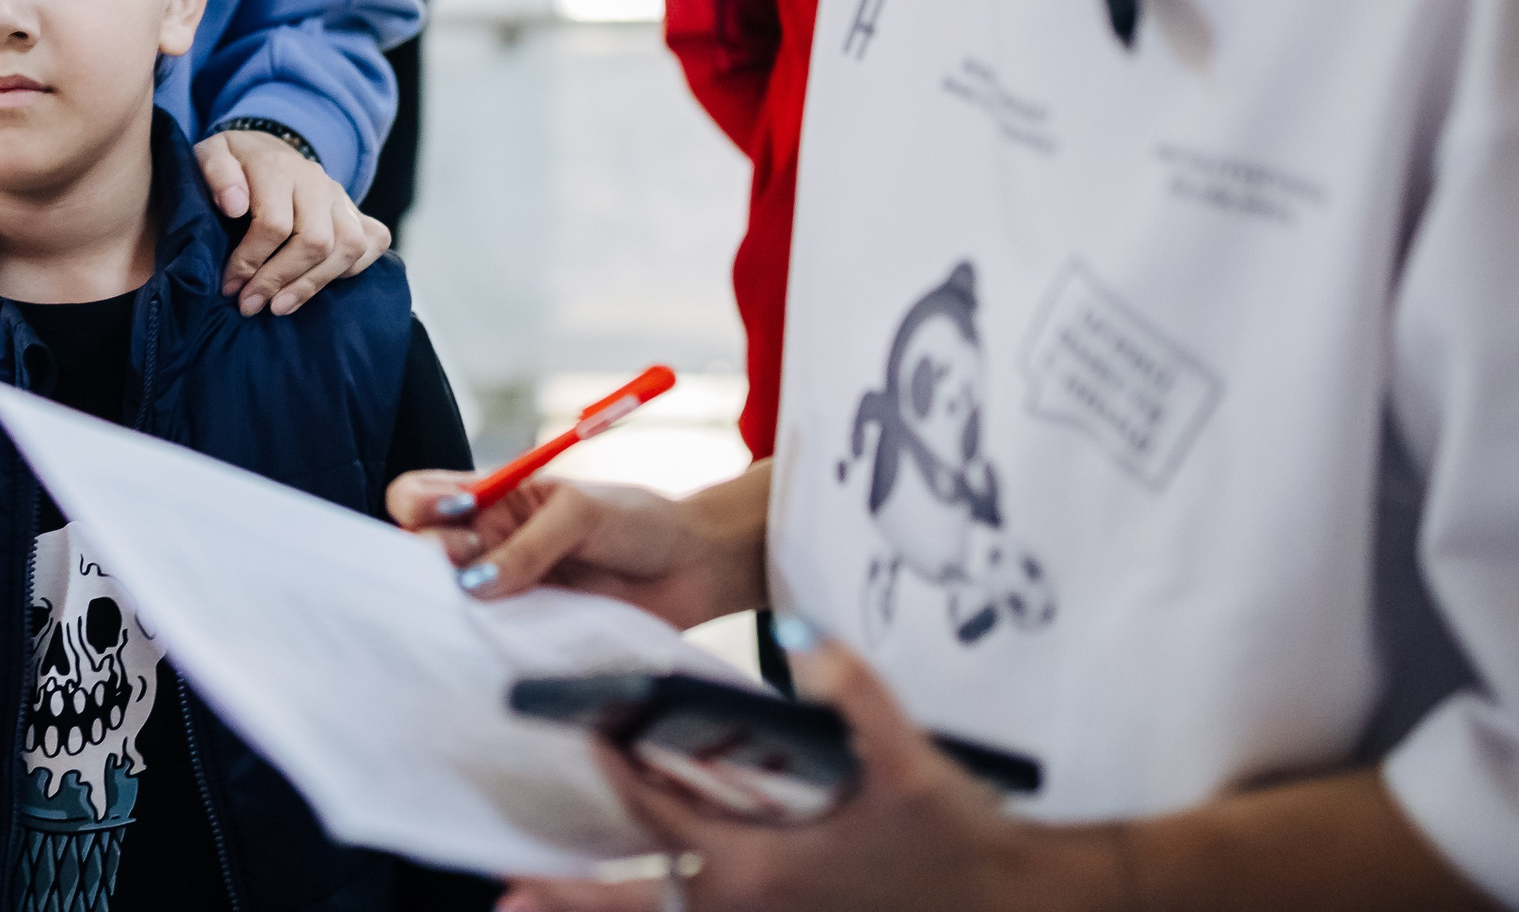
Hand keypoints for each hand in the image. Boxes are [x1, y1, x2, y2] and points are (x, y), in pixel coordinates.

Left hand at [196, 129, 388, 316]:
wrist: (264, 149)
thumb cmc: (233, 164)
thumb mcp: (210, 155)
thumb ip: (216, 174)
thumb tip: (234, 206)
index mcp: (278, 166)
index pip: (274, 224)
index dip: (250, 262)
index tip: (230, 286)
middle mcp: (316, 180)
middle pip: (314, 241)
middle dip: (279, 280)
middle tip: (250, 304)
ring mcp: (340, 196)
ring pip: (347, 246)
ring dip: (311, 284)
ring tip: (279, 307)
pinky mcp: (356, 210)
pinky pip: (372, 242)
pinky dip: (352, 270)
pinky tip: (315, 285)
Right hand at [387, 462, 770, 629]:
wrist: (695, 568)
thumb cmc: (639, 522)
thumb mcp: (580, 514)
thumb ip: (527, 545)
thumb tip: (473, 586)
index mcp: (493, 499)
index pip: (423, 495)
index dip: (418, 504)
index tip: (447, 514)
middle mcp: (488, 545)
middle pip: (421, 551)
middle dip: (427, 558)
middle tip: (460, 572)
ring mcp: (505, 591)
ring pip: (448, 600)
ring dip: (450, 605)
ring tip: (478, 607)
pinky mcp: (526, 632)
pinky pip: (489, 639)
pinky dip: (482, 642)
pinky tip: (491, 642)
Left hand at [497, 629, 1103, 911]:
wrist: (1013, 904)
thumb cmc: (955, 840)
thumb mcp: (907, 762)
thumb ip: (855, 695)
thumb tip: (804, 633)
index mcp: (758, 863)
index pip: (658, 811)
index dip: (618, 769)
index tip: (585, 732)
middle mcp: (744, 905)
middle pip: (635, 895)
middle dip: (567, 897)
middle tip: (505, 892)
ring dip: (602, 910)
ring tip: (536, 904)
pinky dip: (658, 905)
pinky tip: (644, 889)